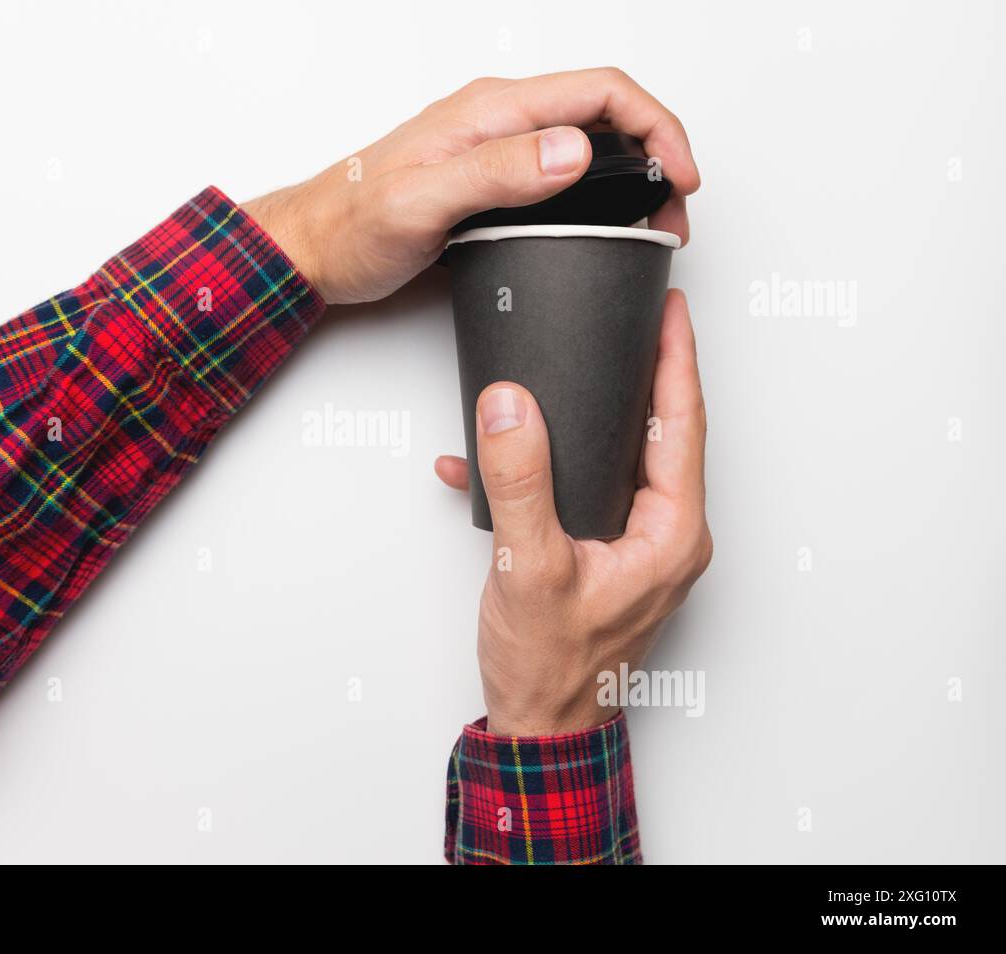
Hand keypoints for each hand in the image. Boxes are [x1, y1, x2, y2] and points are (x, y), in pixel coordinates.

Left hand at [243, 69, 699, 304]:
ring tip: (651, 222)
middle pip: (604, 112)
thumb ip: (496, 172)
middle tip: (675, 211)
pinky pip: (558, 172)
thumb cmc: (353, 226)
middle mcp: (497, 120)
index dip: (657, 126)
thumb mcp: (423, 202)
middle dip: (657, 152)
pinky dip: (597, 193)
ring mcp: (494, 148)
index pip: (599, 92)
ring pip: (586, 142)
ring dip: (632, 174)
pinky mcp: (487, 180)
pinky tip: (601, 225)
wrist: (313, 249)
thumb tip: (572, 150)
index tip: (682, 174)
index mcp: (490, 111)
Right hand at [434, 290, 711, 735]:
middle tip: (633, 317)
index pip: (683, 426)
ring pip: (624, 458)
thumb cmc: (551, 668)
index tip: (669, 308)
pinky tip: (497, 458)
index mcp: (670, 534)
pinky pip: (586, 490)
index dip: (677, 360)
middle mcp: (665, 537)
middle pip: (664, 433)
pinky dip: (548, 468)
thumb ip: (519, 480)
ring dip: (593, 413)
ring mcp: (637, 547)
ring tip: (576, 364)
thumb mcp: (528, 566)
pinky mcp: (605, 554)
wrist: (541, 727)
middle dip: (645, 372)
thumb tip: (510, 406)